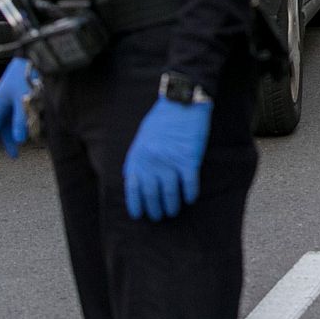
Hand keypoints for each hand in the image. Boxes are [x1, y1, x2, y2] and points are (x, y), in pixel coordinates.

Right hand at [0, 58, 34, 165]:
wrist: (33, 52)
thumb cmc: (27, 75)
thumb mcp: (23, 99)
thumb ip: (20, 120)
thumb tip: (18, 140)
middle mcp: (2, 101)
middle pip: (0, 126)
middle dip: (4, 142)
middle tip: (14, 157)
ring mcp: (11, 96)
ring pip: (10, 120)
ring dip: (14, 133)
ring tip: (21, 147)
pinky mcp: (21, 92)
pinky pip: (18, 112)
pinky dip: (21, 123)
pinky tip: (29, 129)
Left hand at [123, 97, 213, 220]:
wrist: (182, 102)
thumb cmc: (162, 119)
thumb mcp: (142, 137)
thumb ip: (136, 157)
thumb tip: (130, 178)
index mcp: (138, 156)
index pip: (133, 187)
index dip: (136, 204)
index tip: (139, 215)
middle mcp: (152, 161)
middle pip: (152, 194)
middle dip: (155, 209)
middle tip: (159, 216)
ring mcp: (171, 161)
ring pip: (170, 193)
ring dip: (172, 206)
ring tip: (173, 211)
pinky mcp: (189, 159)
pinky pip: (189, 184)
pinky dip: (190, 194)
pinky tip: (190, 199)